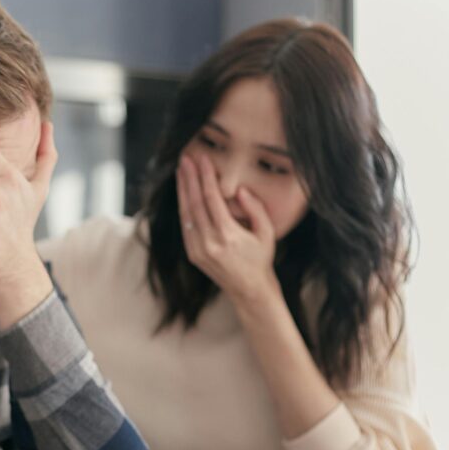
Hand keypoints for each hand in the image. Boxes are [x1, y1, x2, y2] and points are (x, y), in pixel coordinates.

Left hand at [178, 153, 277, 305]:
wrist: (249, 290)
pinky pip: (186, 226)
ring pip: (186, 214)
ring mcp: (198, 250)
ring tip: (181, 171)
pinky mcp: (193, 255)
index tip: (202, 160)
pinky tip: (184, 194)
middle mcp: (209, 243)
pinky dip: (184, 208)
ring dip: (182, 191)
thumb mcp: (266, 232)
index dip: (205, 177)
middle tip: (185, 159)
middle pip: (194, 203)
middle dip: (189, 179)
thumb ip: (255, 209)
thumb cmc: (261, 259)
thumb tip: (239, 190)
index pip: (211, 198)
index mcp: (227, 235)